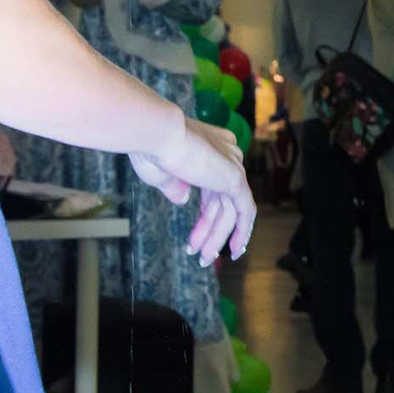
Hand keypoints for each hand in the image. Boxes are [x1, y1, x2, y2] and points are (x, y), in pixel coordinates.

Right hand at [130, 116, 254, 264]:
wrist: (155, 133)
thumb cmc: (149, 148)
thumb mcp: (161, 173)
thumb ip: (175, 186)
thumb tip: (183, 200)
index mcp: (210, 146)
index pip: (213, 187)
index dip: (206, 215)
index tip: (195, 237)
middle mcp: (227, 154)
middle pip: (221, 200)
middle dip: (210, 230)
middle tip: (199, 254)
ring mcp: (232, 165)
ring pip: (229, 210)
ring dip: (217, 237)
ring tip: (203, 259)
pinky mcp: (234, 179)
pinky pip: (244, 210)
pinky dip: (241, 231)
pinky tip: (234, 249)